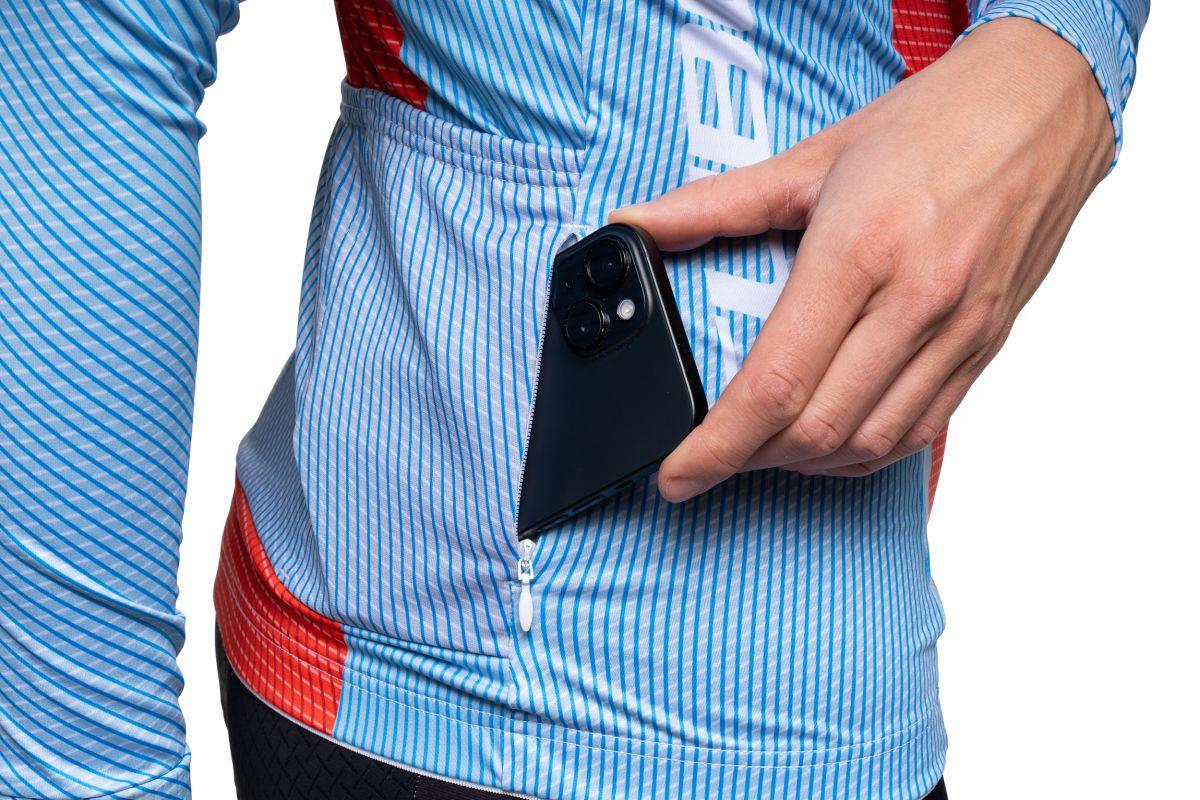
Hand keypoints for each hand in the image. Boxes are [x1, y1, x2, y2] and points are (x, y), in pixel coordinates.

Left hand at [611, 18, 1113, 501]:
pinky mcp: (985, 346)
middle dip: (747, 460)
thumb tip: (636, 227)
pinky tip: (829, 441)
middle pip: (816, 429)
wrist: (1044, 106)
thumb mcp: (811, 157)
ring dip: (803, 462)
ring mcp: (958, 331)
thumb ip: (713, 204)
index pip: (774, 385)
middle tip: (708, 457)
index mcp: (859, 253)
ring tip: (760, 450)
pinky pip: (920, 432)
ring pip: (869, 443)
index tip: (677, 475)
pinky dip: (863, 452)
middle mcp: (915, 302)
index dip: (715, 446)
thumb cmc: (932, 124)